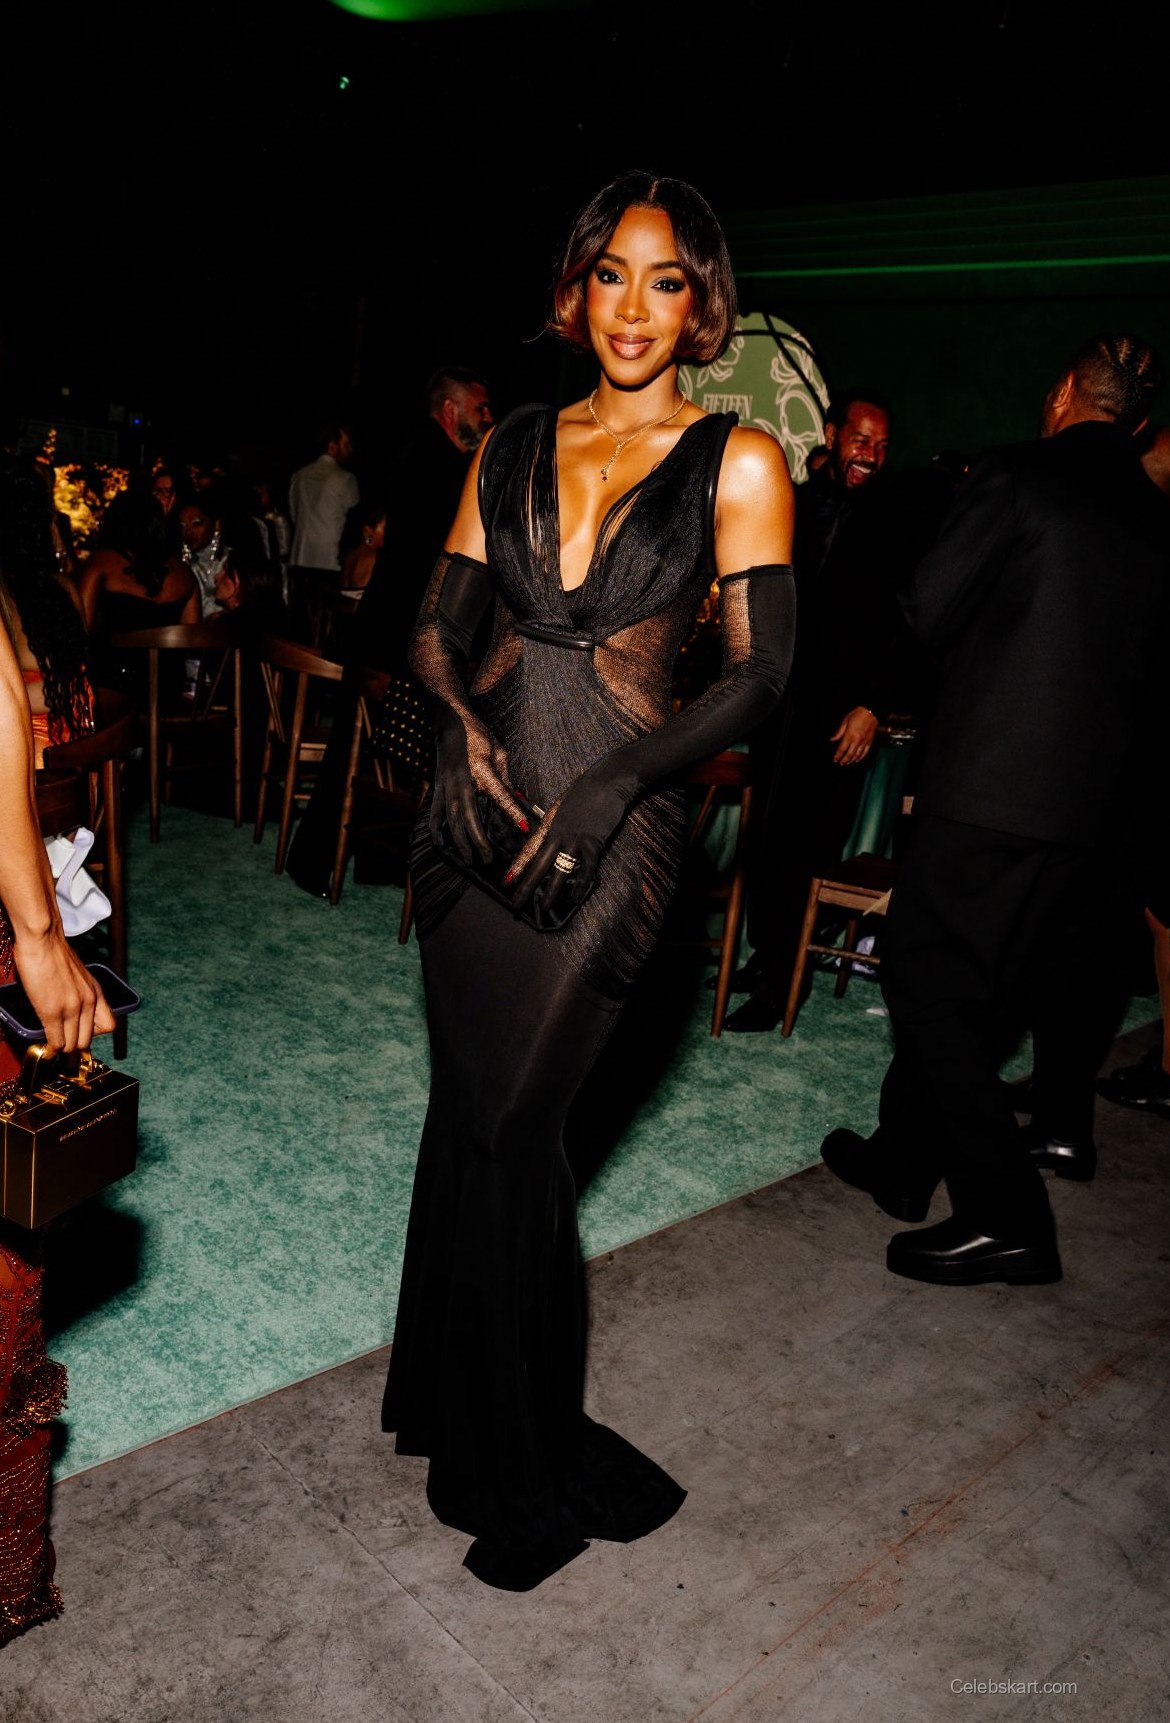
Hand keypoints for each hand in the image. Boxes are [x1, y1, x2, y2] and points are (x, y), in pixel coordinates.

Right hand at [12, 928, 114, 1054]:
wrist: (43, 938)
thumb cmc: (55, 952)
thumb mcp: (79, 975)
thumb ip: (79, 993)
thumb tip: (72, 1009)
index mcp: (96, 992)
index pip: (108, 1026)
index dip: (93, 1034)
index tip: (80, 1033)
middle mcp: (88, 1002)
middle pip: (86, 1040)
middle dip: (73, 1045)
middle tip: (62, 1042)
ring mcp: (71, 1008)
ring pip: (71, 1044)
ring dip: (60, 1047)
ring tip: (52, 1044)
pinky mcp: (52, 1010)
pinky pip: (56, 1040)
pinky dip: (50, 1047)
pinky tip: (45, 1045)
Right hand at [429, 711, 527, 863]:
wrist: (450, 722)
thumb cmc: (478, 735)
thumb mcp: (499, 752)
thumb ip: (506, 779)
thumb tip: (517, 800)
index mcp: (481, 770)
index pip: (500, 796)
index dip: (512, 812)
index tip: (524, 828)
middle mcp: (461, 781)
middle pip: (468, 818)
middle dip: (478, 842)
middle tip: (487, 860)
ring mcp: (446, 786)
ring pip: (451, 821)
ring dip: (459, 842)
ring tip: (468, 859)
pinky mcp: (437, 787)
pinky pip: (435, 814)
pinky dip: (437, 831)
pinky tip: (441, 845)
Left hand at [507, 766, 631, 921]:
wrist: (607, 780)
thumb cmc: (588, 789)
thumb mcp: (565, 804)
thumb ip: (559, 821)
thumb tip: (557, 836)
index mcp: (550, 824)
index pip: (530, 849)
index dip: (518, 867)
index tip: (507, 881)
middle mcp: (558, 834)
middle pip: (539, 865)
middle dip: (526, 886)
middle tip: (516, 904)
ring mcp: (575, 839)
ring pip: (559, 871)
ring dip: (551, 892)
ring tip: (544, 908)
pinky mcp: (593, 842)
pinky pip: (585, 869)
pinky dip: (580, 885)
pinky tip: (575, 898)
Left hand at [830, 706, 878, 766]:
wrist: (872, 711)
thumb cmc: (858, 714)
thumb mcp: (845, 721)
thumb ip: (839, 732)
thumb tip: (832, 739)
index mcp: (850, 735)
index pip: (842, 749)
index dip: (837, 755)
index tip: (834, 759)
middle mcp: (857, 740)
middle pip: (850, 754)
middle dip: (844, 760)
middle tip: (840, 763)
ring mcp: (864, 742)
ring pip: (857, 755)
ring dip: (852, 760)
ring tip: (847, 763)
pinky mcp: (870, 741)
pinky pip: (865, 752)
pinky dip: (861, 757)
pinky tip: (857, 759)